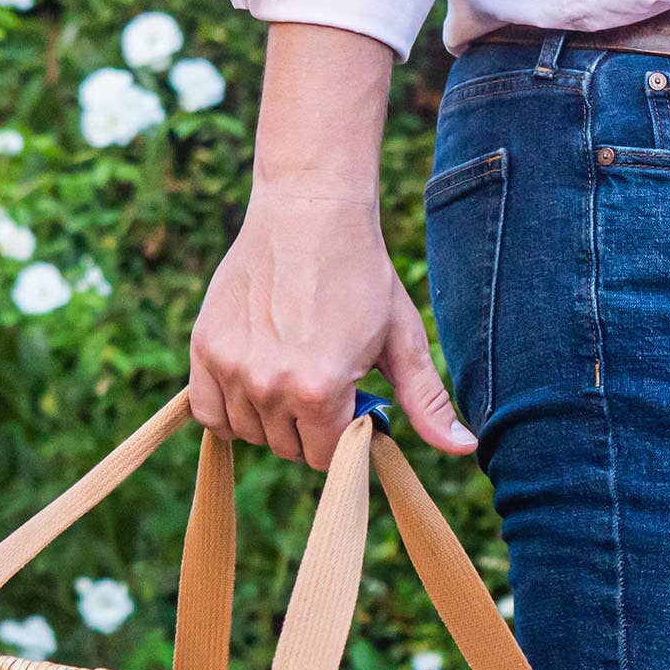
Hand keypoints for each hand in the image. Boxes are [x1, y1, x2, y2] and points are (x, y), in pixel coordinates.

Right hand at [188, 184, 470, 470]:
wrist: (308, 213)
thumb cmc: (362, 274)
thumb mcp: (402, 340)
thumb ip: (426, 402)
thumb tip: (465, 448)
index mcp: (320, 389)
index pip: (326, 455)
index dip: (342, 433)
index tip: (350, 397)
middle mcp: (268, 384)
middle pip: (287, 447)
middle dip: (309, 427)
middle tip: (323, 379)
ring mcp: (231, 366)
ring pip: (249, 432)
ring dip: (271, 418)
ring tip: (292, 372)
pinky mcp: (204, 347)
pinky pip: (208, 412)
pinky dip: (228, 411)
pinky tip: (254, 384)